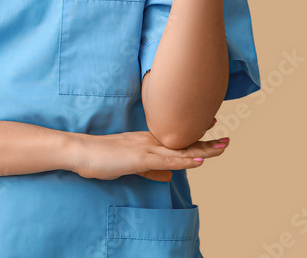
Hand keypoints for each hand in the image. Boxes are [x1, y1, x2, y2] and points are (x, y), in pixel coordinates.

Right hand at [73, 116, 228, 181]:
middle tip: (226, 139)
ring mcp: (145, 148)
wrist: (80, 151)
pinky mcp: (139, 158)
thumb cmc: (100, 158)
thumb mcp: (129, 165)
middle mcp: (149, 141)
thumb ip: (150, 170)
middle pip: (183, 142)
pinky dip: (184, 160)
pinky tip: (199, 160)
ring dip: (203, 149)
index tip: (212, 128)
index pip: (176, 139)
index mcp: (146, 141)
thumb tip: (168, 176)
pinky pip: (166, 159)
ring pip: (180, 149)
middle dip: (206, 141)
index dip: (195, 136)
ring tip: (222, 147)